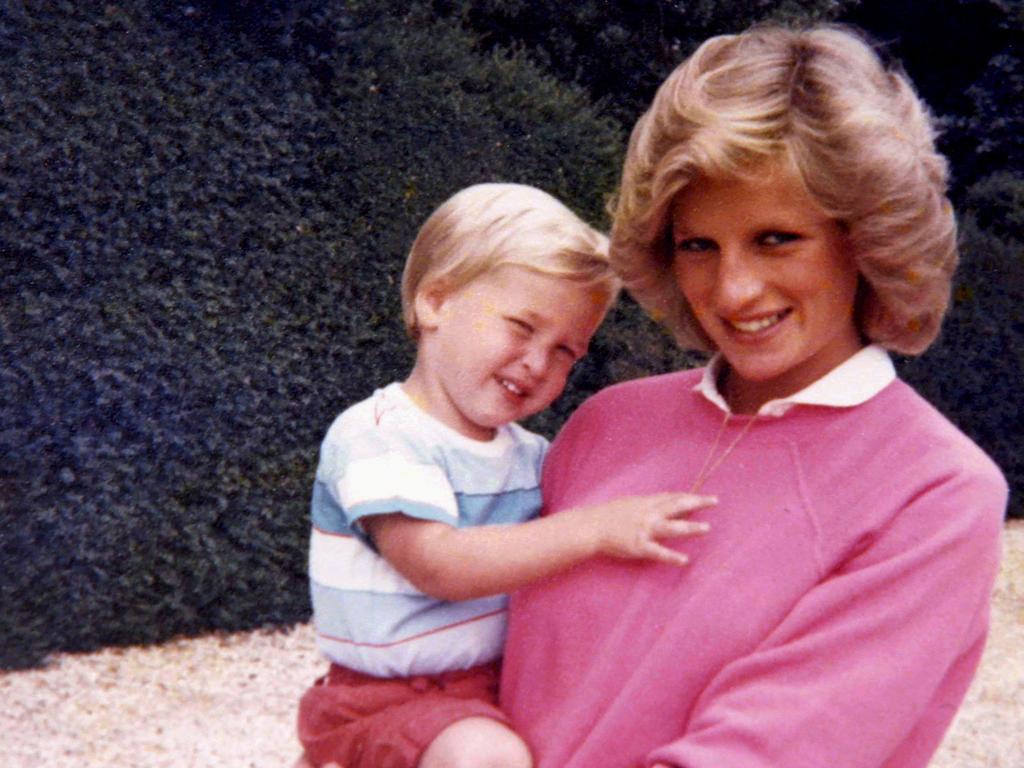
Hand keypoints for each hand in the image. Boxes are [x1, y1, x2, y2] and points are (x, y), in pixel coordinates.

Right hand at [570, 492, 714, 565]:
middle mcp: (648, 513)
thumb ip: (643, 504)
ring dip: (690, 527)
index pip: (671, 497)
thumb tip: (656, 504)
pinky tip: (684, 560)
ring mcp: (644, 529)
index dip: (688, 496)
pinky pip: (658, 552)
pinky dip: (671, 556)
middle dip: (697, 502)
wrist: (591, 527)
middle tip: (715, 501)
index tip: (702, 496)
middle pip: (677, 505)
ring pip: (671, 527)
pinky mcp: (639, 546)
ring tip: (706, 528)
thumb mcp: (626, 503)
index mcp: (645, 502)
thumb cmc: (606, 515)